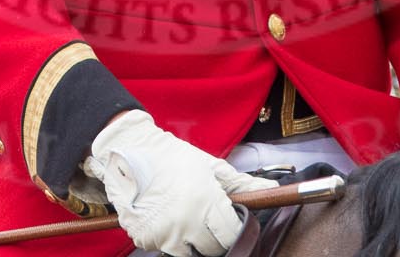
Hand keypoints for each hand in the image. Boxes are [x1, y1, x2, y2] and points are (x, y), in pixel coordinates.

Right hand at [82, 110, 270, 255]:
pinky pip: (163, 247)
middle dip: (212, 236)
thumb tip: (269, 190)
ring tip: (183, 216)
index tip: (226, 220)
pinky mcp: (144, 237)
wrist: (130, 152)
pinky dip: (166, 238)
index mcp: (205, 202)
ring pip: (187, 253)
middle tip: (204, 218)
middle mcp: (185, 222)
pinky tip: (165, 218)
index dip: (231, 228)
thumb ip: (241, 183)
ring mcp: (164, 233)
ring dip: (189, 239)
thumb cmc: (172, 157)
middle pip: (211, 248)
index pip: (230, 235)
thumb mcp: (210, 166)